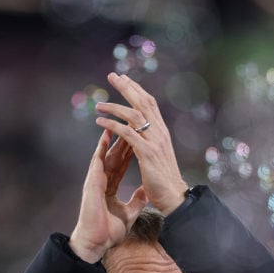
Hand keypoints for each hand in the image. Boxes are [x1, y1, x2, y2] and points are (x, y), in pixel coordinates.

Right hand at [69, 129, 148, 262]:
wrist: (96, 243)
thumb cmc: (108, 231)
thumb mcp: (129, 213)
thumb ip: (137, 200)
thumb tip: (147, 191)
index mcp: (111, 186)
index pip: (122, 163)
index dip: (130, 149)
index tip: (138, 135)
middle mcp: (103, 180)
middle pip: (115, 154)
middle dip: (122, 138)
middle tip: (129, 121)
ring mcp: (96, 181)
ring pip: (106, 154)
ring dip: (111, 138)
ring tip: (117, 120)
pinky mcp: (92, 184)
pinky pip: (97, 162)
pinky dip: (101, 149)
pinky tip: (105, 136)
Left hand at [94, 73, 187, 214]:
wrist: (174, 197)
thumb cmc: (164, 180)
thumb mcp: (158, 155)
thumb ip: (151, 141)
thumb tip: (140, 133)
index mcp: (162, 132)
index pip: (149, 103)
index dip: (136, 89)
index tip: (124, 79)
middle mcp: (160, 132)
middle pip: (143, 102)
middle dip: (127, 87)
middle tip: (112, 75)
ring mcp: (154, 141)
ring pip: (133, 114)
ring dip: (114, 106)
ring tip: (99, 103)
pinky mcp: (147, 153)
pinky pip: (127, 133)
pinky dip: (112, 125)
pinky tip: (100, 121)